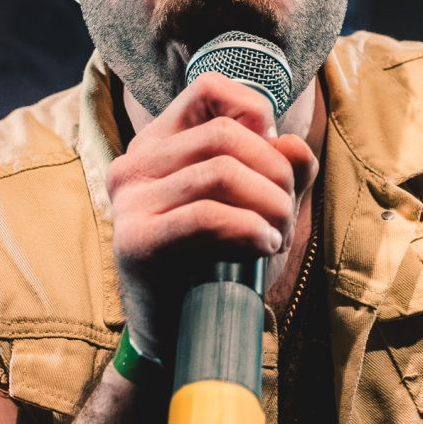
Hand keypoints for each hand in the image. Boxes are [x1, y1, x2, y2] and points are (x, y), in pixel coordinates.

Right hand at [105, 73, 317, 361]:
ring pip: (222, 171)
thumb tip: (293, 145)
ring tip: (278, 235)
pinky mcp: (137, 241)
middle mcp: (135, 164)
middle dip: (275, 173)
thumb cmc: (216, 265)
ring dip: (270, 204)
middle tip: (286, 215)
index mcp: (157, 144)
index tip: (273, 157)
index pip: (207, 89)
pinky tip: (264, 246)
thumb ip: (280, 170)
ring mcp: (130, 201)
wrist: (177, 334)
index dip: (254, 112)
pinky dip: (250, 228)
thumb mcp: (255, 207)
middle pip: (226, 135)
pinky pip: (207, 215)